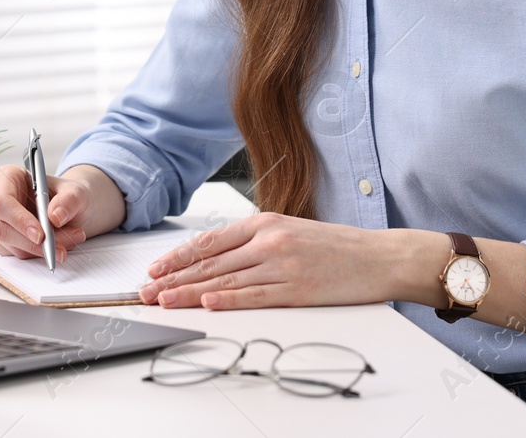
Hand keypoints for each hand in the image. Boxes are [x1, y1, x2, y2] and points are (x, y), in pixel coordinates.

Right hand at [0, 164, 89, 263]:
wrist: (66, 208)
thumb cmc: (64, 194)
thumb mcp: (75, 191)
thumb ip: (69, 199)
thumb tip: (55, 216)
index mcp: (4, 177)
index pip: (1, 201)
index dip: (19, 219)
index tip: (40, 234)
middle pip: (2, 228)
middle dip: (33, 243)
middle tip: (60, 249)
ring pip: (11, 245)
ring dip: (41, 250)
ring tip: (69, 242)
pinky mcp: (0, 241)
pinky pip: (17, 254)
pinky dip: (39, 254)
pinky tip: (57, 246)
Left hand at [138, 212, 404, 309]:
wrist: (379, 255)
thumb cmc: (335, 246)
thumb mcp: (290, 230)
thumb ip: (255, 241)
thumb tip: (215, 258)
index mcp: (265, 222)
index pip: (210, 240)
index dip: (178, 256)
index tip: (155, 269)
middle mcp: (269, 240)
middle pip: (210, 261)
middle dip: (174, 277)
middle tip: (146, 290)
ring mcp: (282, 264)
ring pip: (225, 280)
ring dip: (189, 292)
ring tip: (163, 300)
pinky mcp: (296, 289)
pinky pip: (254, 295)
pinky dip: (228, 300)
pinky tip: (206, 303)